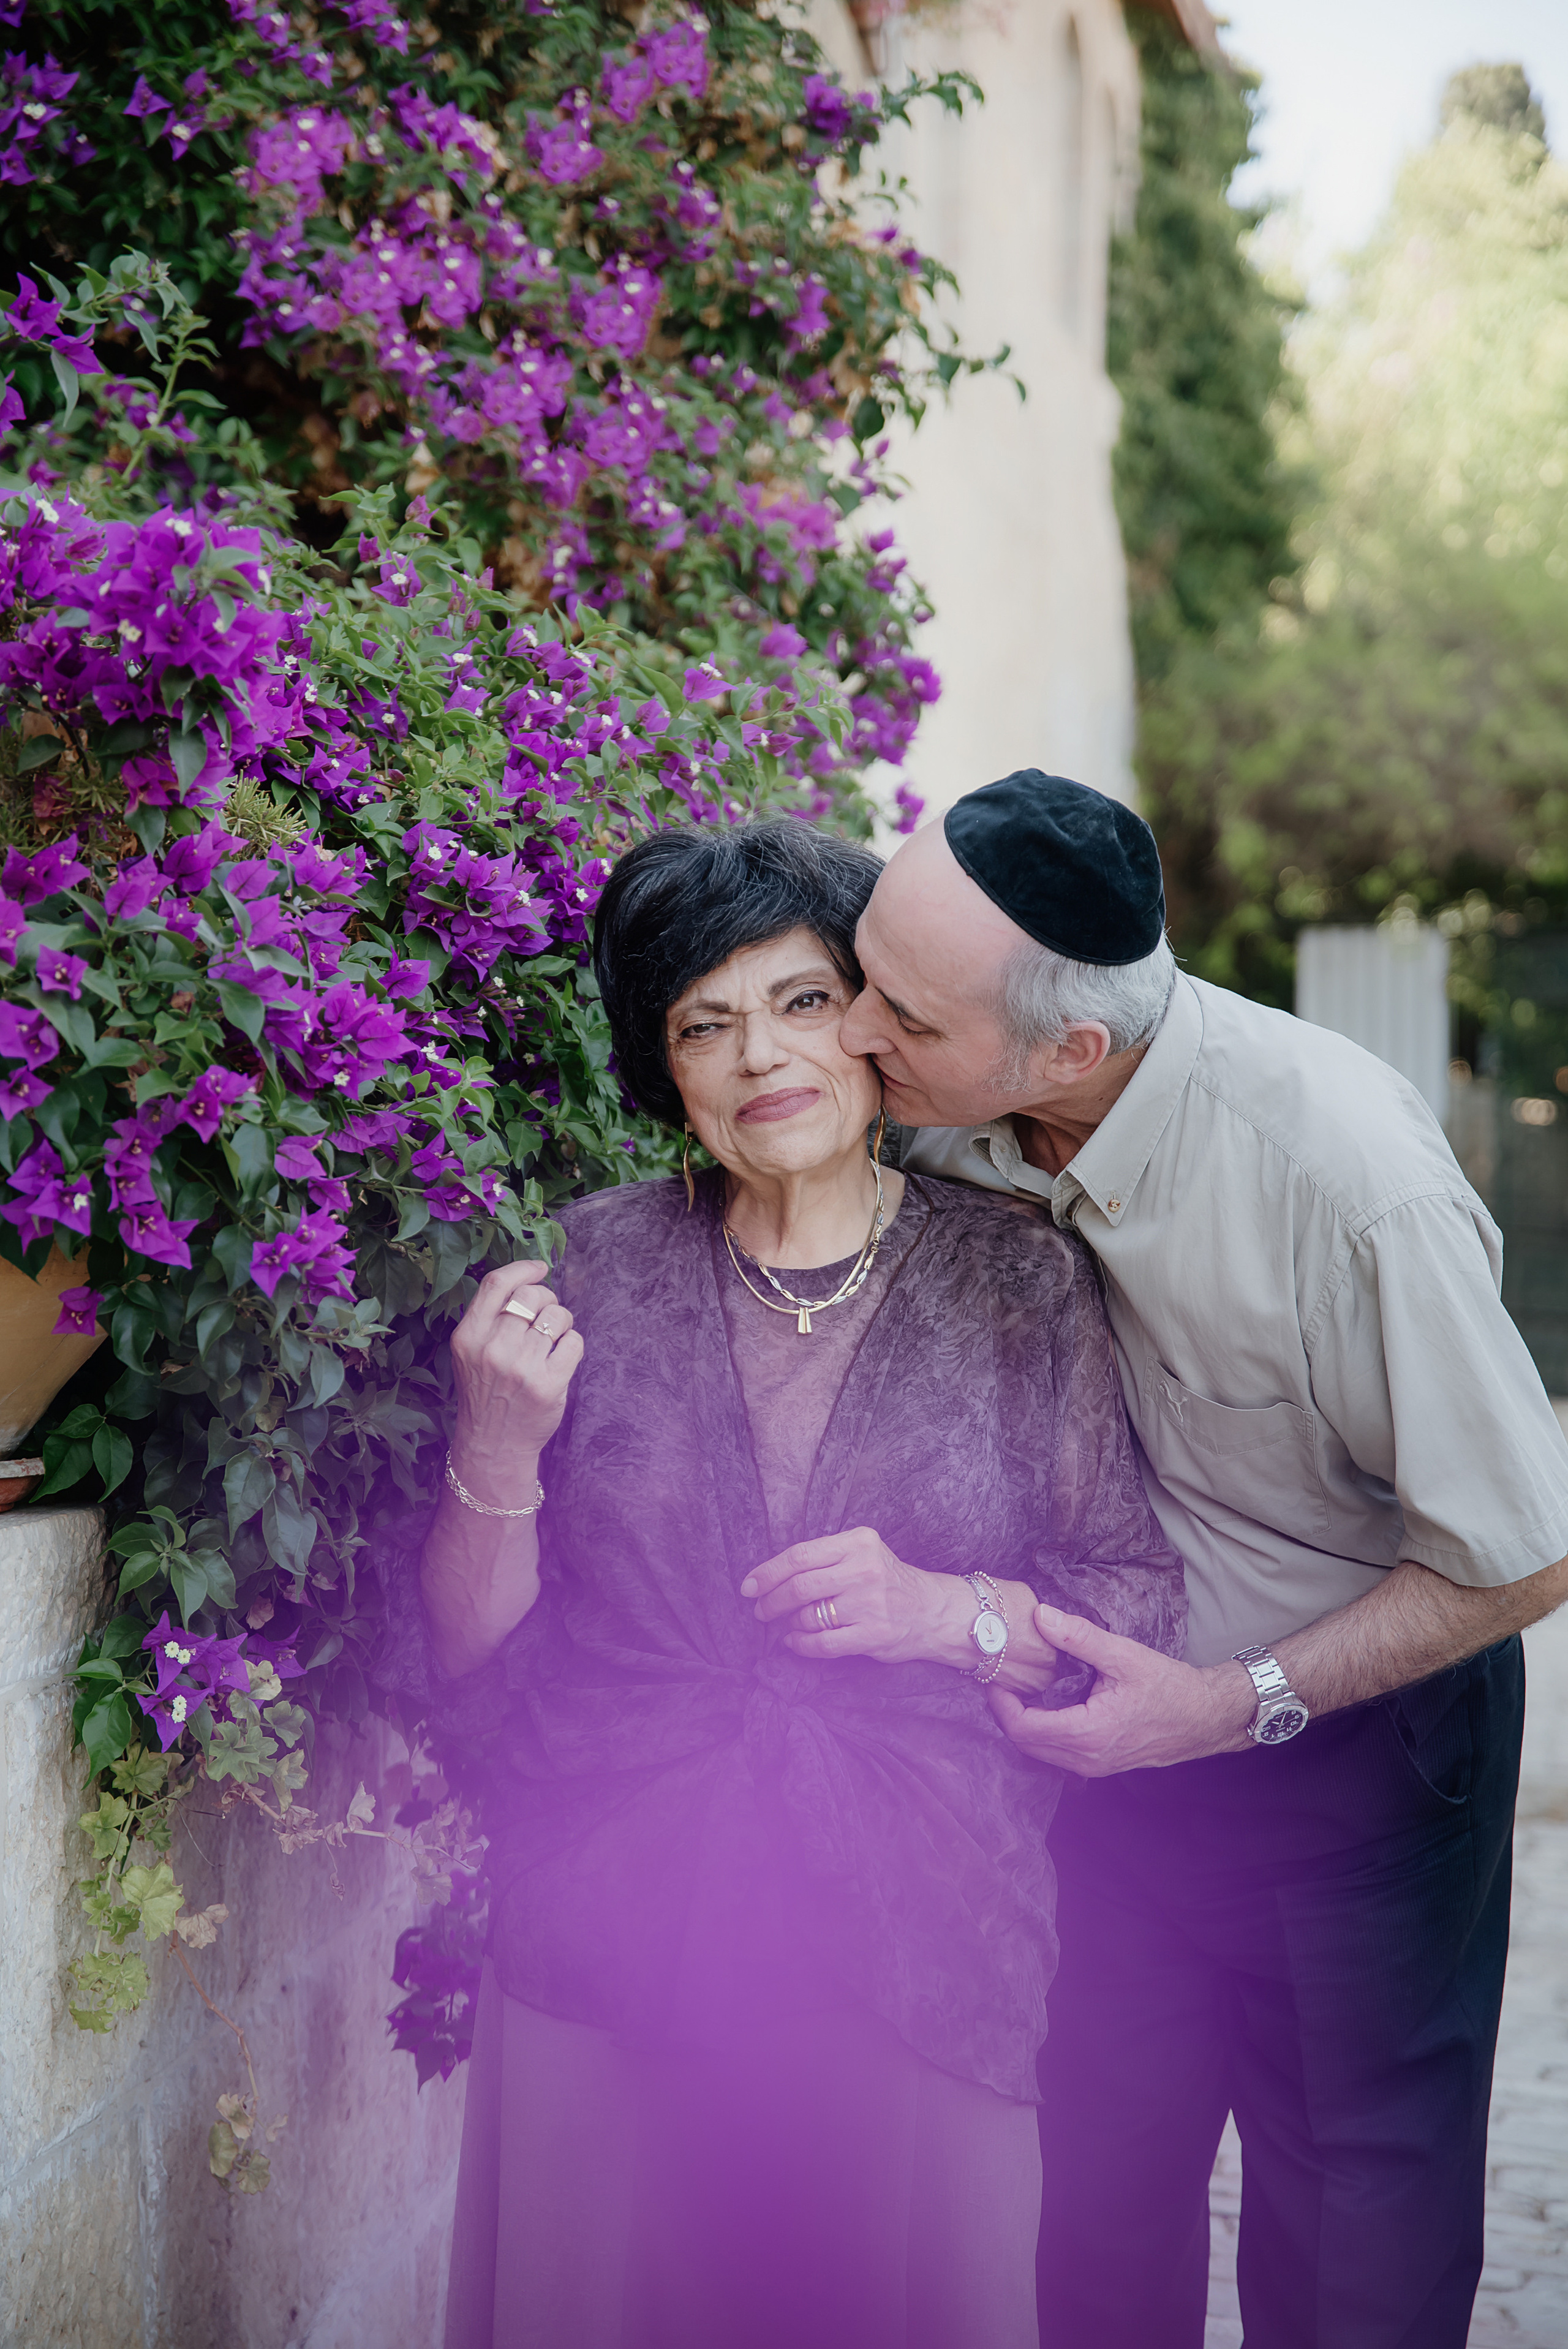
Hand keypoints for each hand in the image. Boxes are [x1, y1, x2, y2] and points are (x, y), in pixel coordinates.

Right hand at [448, 1260, 582, 1503]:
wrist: (493, 1444)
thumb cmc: (486, 1391)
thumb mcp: (471, 1353)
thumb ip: (490, 1318)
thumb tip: (530, 1279)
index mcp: (468, 1337)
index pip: (497, 1284)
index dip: (523, 1268)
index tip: (540, 1268)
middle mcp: (492, 1349)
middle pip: (532, 1296)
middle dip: (547, 1299)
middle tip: (546, 1315)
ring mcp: (521, 1368)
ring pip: (558, 1316)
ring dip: (562, 1323)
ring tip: (553, 1339)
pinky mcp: (547, 1385)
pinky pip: (574, 1342)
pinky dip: (572, 1344)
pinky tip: (560, 1357)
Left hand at [740, 1526, 965, 1665]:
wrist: (932, 1610)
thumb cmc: (887, 1581)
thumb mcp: (862, 1553)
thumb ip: (825, 1558)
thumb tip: (771, 1576)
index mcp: (858, 1542)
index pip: (800, 1555)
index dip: (768, 1572)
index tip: (749, 1586)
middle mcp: (864, 1569)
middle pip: (799, 1586)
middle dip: (771, 1601)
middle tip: (761, 1610)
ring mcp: (870, 1603)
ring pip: (808, 1615)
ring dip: (788, 1623)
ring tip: (787, 1624)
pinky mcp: (873, 1634)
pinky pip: (822, 1643)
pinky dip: (800, 1644)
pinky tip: (795, 1642)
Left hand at [987, 1603, 1255, 1774]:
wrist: (1206, 1717)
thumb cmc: (1169, 1686)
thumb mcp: (1123, 1655)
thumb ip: (1079, 1636)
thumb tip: (1040, 1615)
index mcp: (1087, 1733)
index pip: (1024, 1728)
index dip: (1002, 1704)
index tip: (996, 1677)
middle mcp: (1087, 1758)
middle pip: (1027, 1744)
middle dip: (1008, 1714)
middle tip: (1003, 1680)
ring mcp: (1095, 1766)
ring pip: (1042, 1752)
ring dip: (1026, 1725)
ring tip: (1022, 1690)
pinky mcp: (1102, 1764)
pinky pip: (1060, 1755)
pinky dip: (1045, 1734)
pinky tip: (1050, 1706)